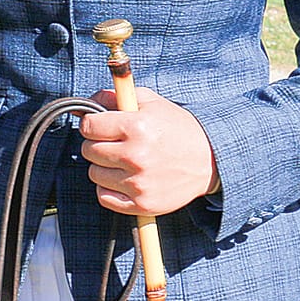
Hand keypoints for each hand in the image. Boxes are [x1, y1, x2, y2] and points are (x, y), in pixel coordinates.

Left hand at [78, 87, 219, 216]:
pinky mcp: (142, 204)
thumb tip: (88, 101)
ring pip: (94, 174)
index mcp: (136, 127)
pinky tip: (123, 178)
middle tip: (114, 143)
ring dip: (104, 167)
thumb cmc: (178, 128)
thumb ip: (117, 96)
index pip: (88, 126)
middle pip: (89, 150)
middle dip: (97, 144)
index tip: (99, 126)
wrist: (211, 160)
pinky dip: (109, 188)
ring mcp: (139, 183)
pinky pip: (104, 196)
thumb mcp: (151, 102)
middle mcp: (135, 156)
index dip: (91, 124)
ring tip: (123, 160)